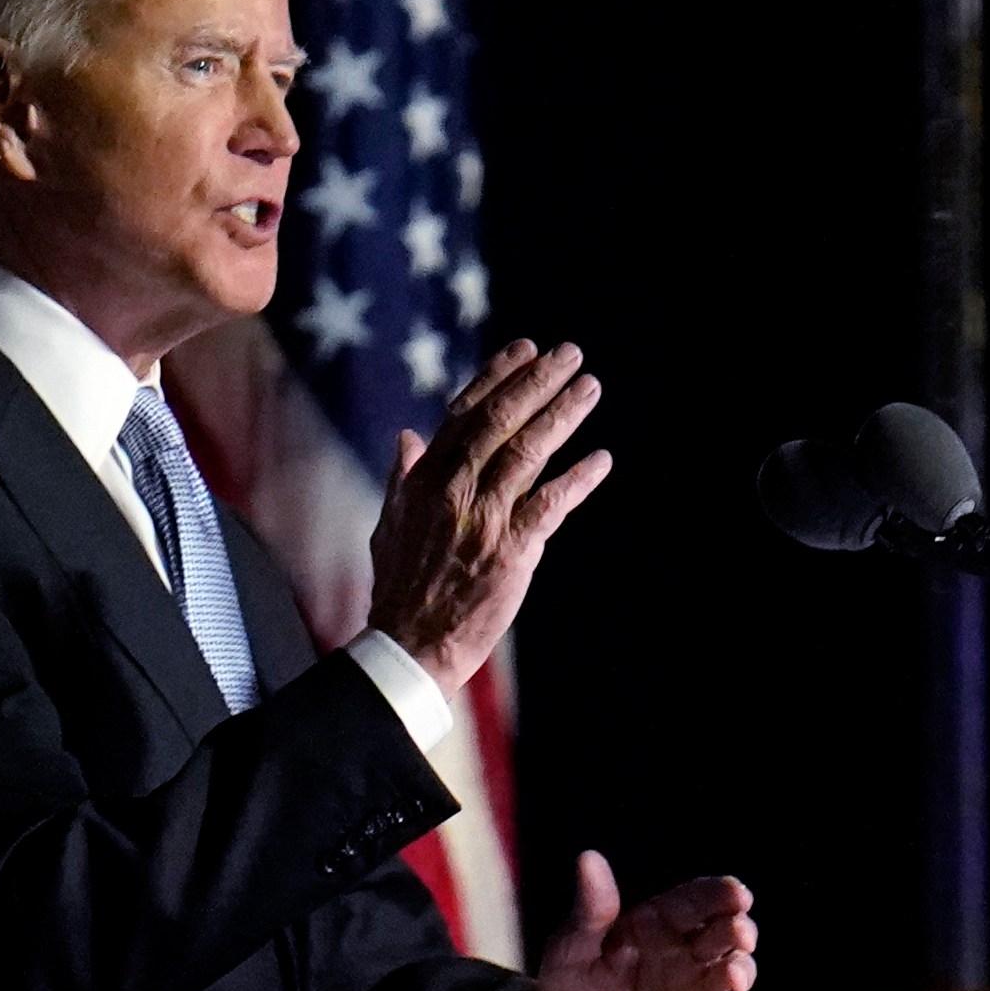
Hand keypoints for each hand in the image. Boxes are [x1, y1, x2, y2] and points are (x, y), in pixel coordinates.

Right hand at [367, 339, 610, 696]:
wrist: (409, 641)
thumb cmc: (400, 585)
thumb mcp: (389, 522)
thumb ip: (403, 476)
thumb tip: (408, 436)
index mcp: (426, 478)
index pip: (466, 412)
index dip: (497, 376)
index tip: (526, 349)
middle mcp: (454, 489)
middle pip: (501, 421)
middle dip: (537, 382)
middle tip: (569, 354)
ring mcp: (484, 518)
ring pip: (528, 453)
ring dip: (562, 416)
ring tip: (590, 388)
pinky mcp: (511, 551)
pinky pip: (550, 505)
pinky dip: (577, 480)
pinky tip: (600, 460)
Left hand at [532, 851, 756, 990]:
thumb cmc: (567, 980)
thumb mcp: (571, 945)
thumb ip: (590, 909)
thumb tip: (588, 858)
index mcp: (657, 920)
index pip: (697, 898)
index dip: (721, 892)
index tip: (737, 893)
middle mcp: (681, 948)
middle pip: (723, 930)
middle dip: (739, 928)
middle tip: (740, 934)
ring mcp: (689, 985)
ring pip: (730, 968)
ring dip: (740, 968)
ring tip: (734, 975)